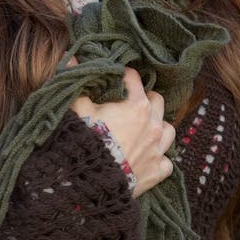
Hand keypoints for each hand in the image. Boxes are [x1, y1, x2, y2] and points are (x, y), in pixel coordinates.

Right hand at [69, 61, 175, 197]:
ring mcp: (157, 149)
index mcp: (137, 104)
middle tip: (131, 103)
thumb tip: (70, 58)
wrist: (92, 181)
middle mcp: (153, 124)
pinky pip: (167, 162)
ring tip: (146, 128)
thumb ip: (78, 83)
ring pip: (169, 130)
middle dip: (146, 98)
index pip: (134, 78)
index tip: (116, 79)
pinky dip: (160, 159)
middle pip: (158, 100)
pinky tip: (149, 158)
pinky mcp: (156, 171)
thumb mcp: (78, 108)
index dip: (124, 77)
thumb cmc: (86, 141)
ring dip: (159, 127)